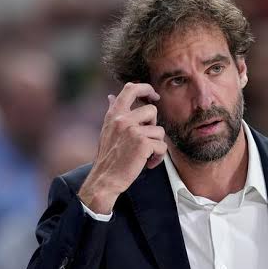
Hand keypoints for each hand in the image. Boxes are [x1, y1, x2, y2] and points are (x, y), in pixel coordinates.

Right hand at [78, 83, 166, 213]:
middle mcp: (122, 119)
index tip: (153, 96)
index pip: (131, 88)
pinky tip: (149, 163)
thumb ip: (112, 112)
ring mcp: (133, 130)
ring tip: (146, 155)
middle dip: (154, 125)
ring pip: (160, 130)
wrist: (105, 179)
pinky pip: (162, 146)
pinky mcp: (143, 143)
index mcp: (114, 114)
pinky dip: (159, 157)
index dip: (146, 88)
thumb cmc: (108, 157)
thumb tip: (111, 96)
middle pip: (152, 110)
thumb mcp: (107, 130)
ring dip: (157, 145)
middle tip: (146, 139)